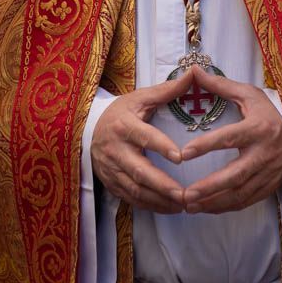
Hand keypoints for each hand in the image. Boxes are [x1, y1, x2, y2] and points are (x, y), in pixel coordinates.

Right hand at [90, 75, 194, 213]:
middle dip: (163, 185)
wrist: (88, 129)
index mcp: (124, 125)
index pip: (144, 137)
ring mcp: (111, 169)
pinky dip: (150, 206)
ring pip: (135, 190)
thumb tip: (193, 73)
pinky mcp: (110, 183)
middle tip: (185, 194)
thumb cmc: (121, 112)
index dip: (160, 147)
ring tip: (183, 205)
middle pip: (139, 171)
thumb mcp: (140, 98)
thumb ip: (167, 90)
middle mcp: (115, 150)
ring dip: (159, 200)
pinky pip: (130, 199)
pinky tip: (169, 208)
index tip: (180, 157)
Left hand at [179, 71, 281, 214]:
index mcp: (258, 128)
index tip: (184, 154)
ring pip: (240, 193)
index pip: (229, 138)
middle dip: (209, 187)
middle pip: (235, 175)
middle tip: (185, 194)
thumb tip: (194, 71)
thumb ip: (220, 86)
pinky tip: (207, 208)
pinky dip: (226, 207)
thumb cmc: (268, 112)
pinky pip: (247, 201)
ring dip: (214, 202)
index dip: (207, 146)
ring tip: (189, 205)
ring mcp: (269, 173)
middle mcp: (265, 153)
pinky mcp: (270, 186)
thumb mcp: (248, 94)